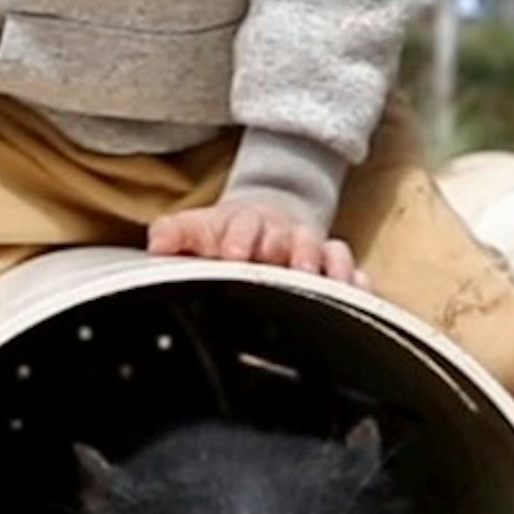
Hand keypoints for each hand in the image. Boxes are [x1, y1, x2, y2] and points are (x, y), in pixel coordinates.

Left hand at [146, 198, 365, 287]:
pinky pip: (352, 271)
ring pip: (326, 251)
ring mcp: (311, 250)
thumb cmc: (228, 234)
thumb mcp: (199, 229)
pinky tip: (357, 292)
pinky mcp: (333, 267)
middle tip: (286, 267)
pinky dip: (356, 281)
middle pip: (292, 237)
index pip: (246, 225)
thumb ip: (175, 234)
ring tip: (321, 282)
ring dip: (324, 266)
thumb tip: (155, 244)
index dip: (240, 238)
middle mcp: (284, 235)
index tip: (233, 255)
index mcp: (249, 224)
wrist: (265, 221)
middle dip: (290, 251)